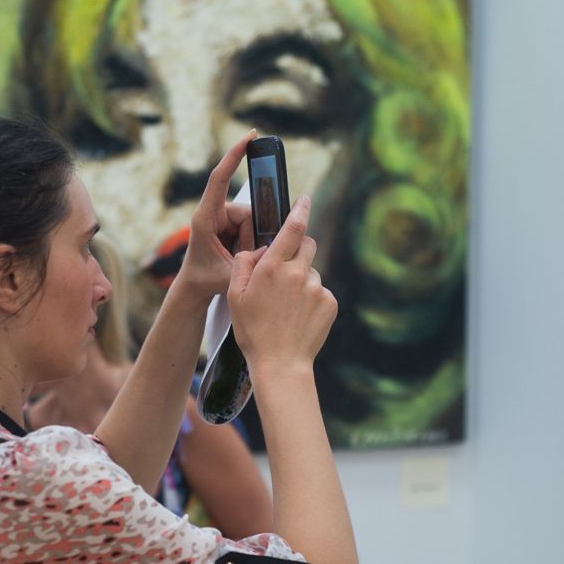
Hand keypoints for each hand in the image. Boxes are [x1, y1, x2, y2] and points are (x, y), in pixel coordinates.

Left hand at [172, 132, 255, 304]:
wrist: (195, 288)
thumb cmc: (206, 280)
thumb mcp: (231, 274)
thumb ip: (252, 261)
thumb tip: (274, 247)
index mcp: (205, 217)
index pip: (219, 178)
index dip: (233, 156)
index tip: (249, 136)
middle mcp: (214, 213)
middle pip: (248, 211)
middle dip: (253, 235)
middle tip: (243, 256)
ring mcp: (222, 218)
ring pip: (254, 220)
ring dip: (253, 241)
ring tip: (240, 260)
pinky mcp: (230, 224)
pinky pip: (252, 226)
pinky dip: (253, 242)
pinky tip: (244, 255)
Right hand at [227, 196, 337, 374]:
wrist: (280, 364)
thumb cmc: (253, 330)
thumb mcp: (234, 296)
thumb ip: (243, 264)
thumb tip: (259, 249)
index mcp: (272, 268)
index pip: (292, 228)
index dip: (300, 210)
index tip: (305, 199)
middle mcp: (297, 273)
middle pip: (307, 245)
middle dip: (298, 249)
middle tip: (285, 270)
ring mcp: (316, 288)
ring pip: (311, 271)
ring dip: (302, 279)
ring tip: (287, 307)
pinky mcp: (329, 302)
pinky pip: (320, 291)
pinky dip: (311, 298)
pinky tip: (299, 317)